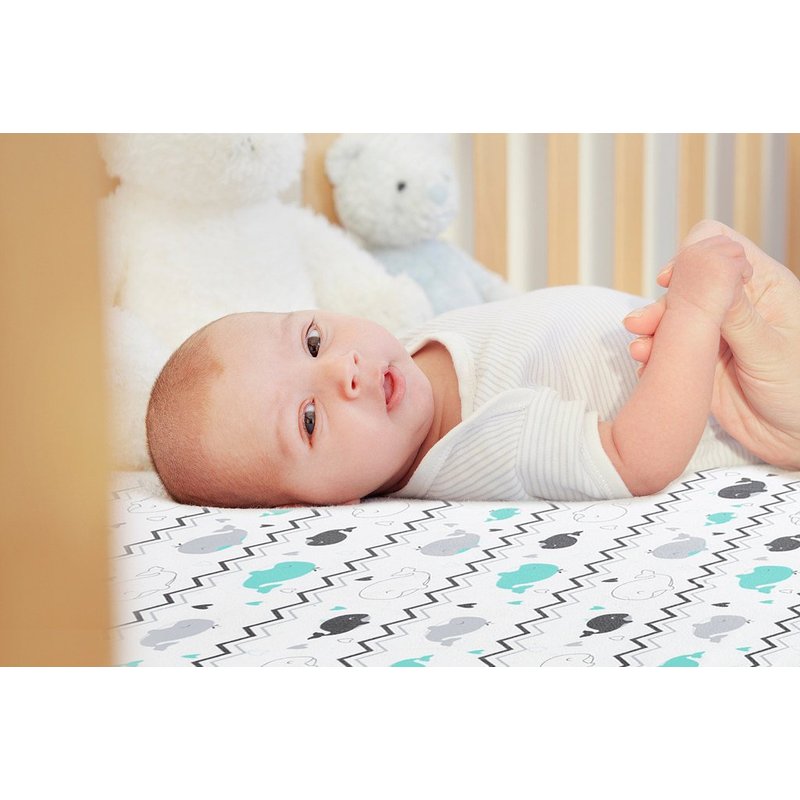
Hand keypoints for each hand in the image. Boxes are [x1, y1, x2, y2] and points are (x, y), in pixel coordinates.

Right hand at [624, 220, 799, 468]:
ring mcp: (713, 333)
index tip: (671, 282)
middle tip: (644, 324)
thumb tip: (709, 264)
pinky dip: (651, 353)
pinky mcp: (696, 361)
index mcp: (763, 287)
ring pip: (671, 315)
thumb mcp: (770, 350)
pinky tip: (645, 364)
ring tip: (641, 348)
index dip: (693, 257)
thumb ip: (735, 310)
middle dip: (663, 302)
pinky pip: (666, 348)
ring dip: (651, 328)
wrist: (795, 442)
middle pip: (687, 282)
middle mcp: (734, 305)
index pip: (721, 247)